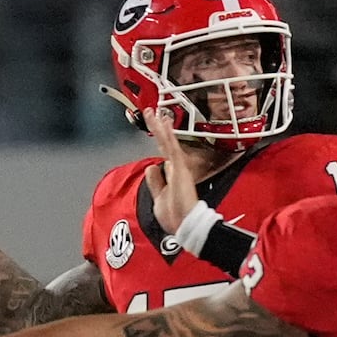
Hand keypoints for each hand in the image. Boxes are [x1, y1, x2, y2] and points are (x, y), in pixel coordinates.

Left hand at [143, 107, 203, 234]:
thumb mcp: (159, 198)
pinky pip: (172, 147)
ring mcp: (178, 167)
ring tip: (153, 111)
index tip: (154, 127)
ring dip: (159, 126)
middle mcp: (176, 168)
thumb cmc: (175, 216)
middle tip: (150, 112)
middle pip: (164, 144)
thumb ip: (156, 182)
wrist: (186, 225)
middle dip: (156, 128)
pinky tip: (164, 122)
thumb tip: (152, 167)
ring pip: (167, 142)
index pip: (164, 153)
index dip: (158, 140)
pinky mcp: (180, 168)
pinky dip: (168, 134)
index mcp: (172, 175)